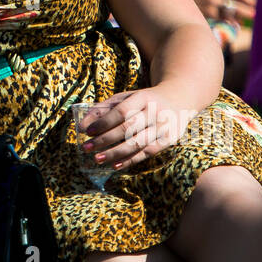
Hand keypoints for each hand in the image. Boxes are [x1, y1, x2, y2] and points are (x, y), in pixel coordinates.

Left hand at [80, 87, 195, 170]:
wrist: (179, 99)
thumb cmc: (145, 100)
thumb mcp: (126, 97)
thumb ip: (104, 109)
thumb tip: (82, 125)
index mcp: (143, 97)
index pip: (121, 111)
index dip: (104, 122)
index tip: (87, 131)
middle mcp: (156, 112)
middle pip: (128, 128)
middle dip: (105, 140)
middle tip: (87, 148)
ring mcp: (164, 127)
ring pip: (138, 143)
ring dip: (115, 153)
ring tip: (97, 159)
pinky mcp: (169, 140)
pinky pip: (148, 153)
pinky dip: (130, 160)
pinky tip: (115, 165)